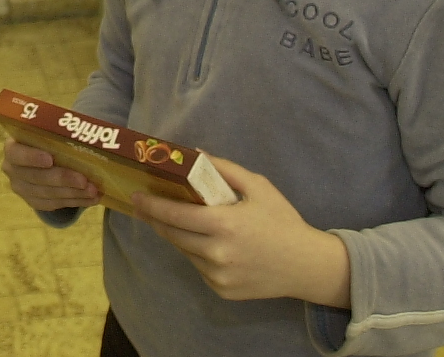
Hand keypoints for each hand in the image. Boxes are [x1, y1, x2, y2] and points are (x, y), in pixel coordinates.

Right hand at [1, 140, 103, 211]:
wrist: (38, 159)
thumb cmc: (44, 140)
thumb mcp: (45, 133)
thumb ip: (55, 134)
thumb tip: (82, 132)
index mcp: (12, 148)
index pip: (16, 154)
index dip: (32, 157)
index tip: (50, 159)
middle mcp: (13, 170)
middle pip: (37, 178)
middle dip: (63, 179)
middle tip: (84, 180)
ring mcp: (22, 189)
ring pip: (48, 194)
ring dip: (73, 193)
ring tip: (94, 191)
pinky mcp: (34, 202)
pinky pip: (55, 204)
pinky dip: (76, 201)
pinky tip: (91, 199)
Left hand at [130, 156, 349, 306]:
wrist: (307, 266)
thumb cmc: (282, 221)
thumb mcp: (258, 187)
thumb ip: (224, 169)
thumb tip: (194, 153)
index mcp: (223, 224)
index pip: (175, 214)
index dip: (151, 206)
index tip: (136, 197)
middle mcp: (216, 253)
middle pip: (173, 234)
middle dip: (156, 219)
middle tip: (144, 207)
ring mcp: (218, 275)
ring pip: (185, 251)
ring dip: (178, 235)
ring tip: (179, 220)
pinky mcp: (222, 290)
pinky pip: (199, 267)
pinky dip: (198, 254)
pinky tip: (209, 243)